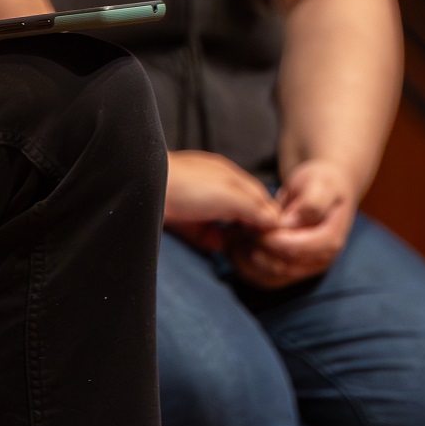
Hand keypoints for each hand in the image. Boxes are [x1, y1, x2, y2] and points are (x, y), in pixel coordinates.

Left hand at [163, 150, 281, 252]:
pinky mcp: (184, 221)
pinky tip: (215, 245)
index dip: (271, 215)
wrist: (144, 193)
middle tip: (261, 247)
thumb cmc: (188, 187)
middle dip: (253, 228)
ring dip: (233, 237)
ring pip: (225, 224)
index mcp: (230, 176)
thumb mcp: (229, 195)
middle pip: (243, 212)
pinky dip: (212, 240)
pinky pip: (205, 234)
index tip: (280, 235)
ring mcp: (199, 204)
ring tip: (240, 249)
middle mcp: (216, 188)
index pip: (260, 196)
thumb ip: (254, 207)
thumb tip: (277, 220)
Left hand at [226, 158, 356, 289]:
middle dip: (259, 248)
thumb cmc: (322, 183)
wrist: (324, 189)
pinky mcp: (289, 269)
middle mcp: (320, 260)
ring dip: (249, 258)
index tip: (256, 223)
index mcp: (331, 240)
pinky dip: (247, 264)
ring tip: (236, 235)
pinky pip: (264, 277)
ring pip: (271, 276)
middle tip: (241, 227)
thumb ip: (311, 203)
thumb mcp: (320, 185)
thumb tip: (291, 222)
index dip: (275, 239)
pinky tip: (235, 245)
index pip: (300, 249)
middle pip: (283, 267)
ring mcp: (305, 267)